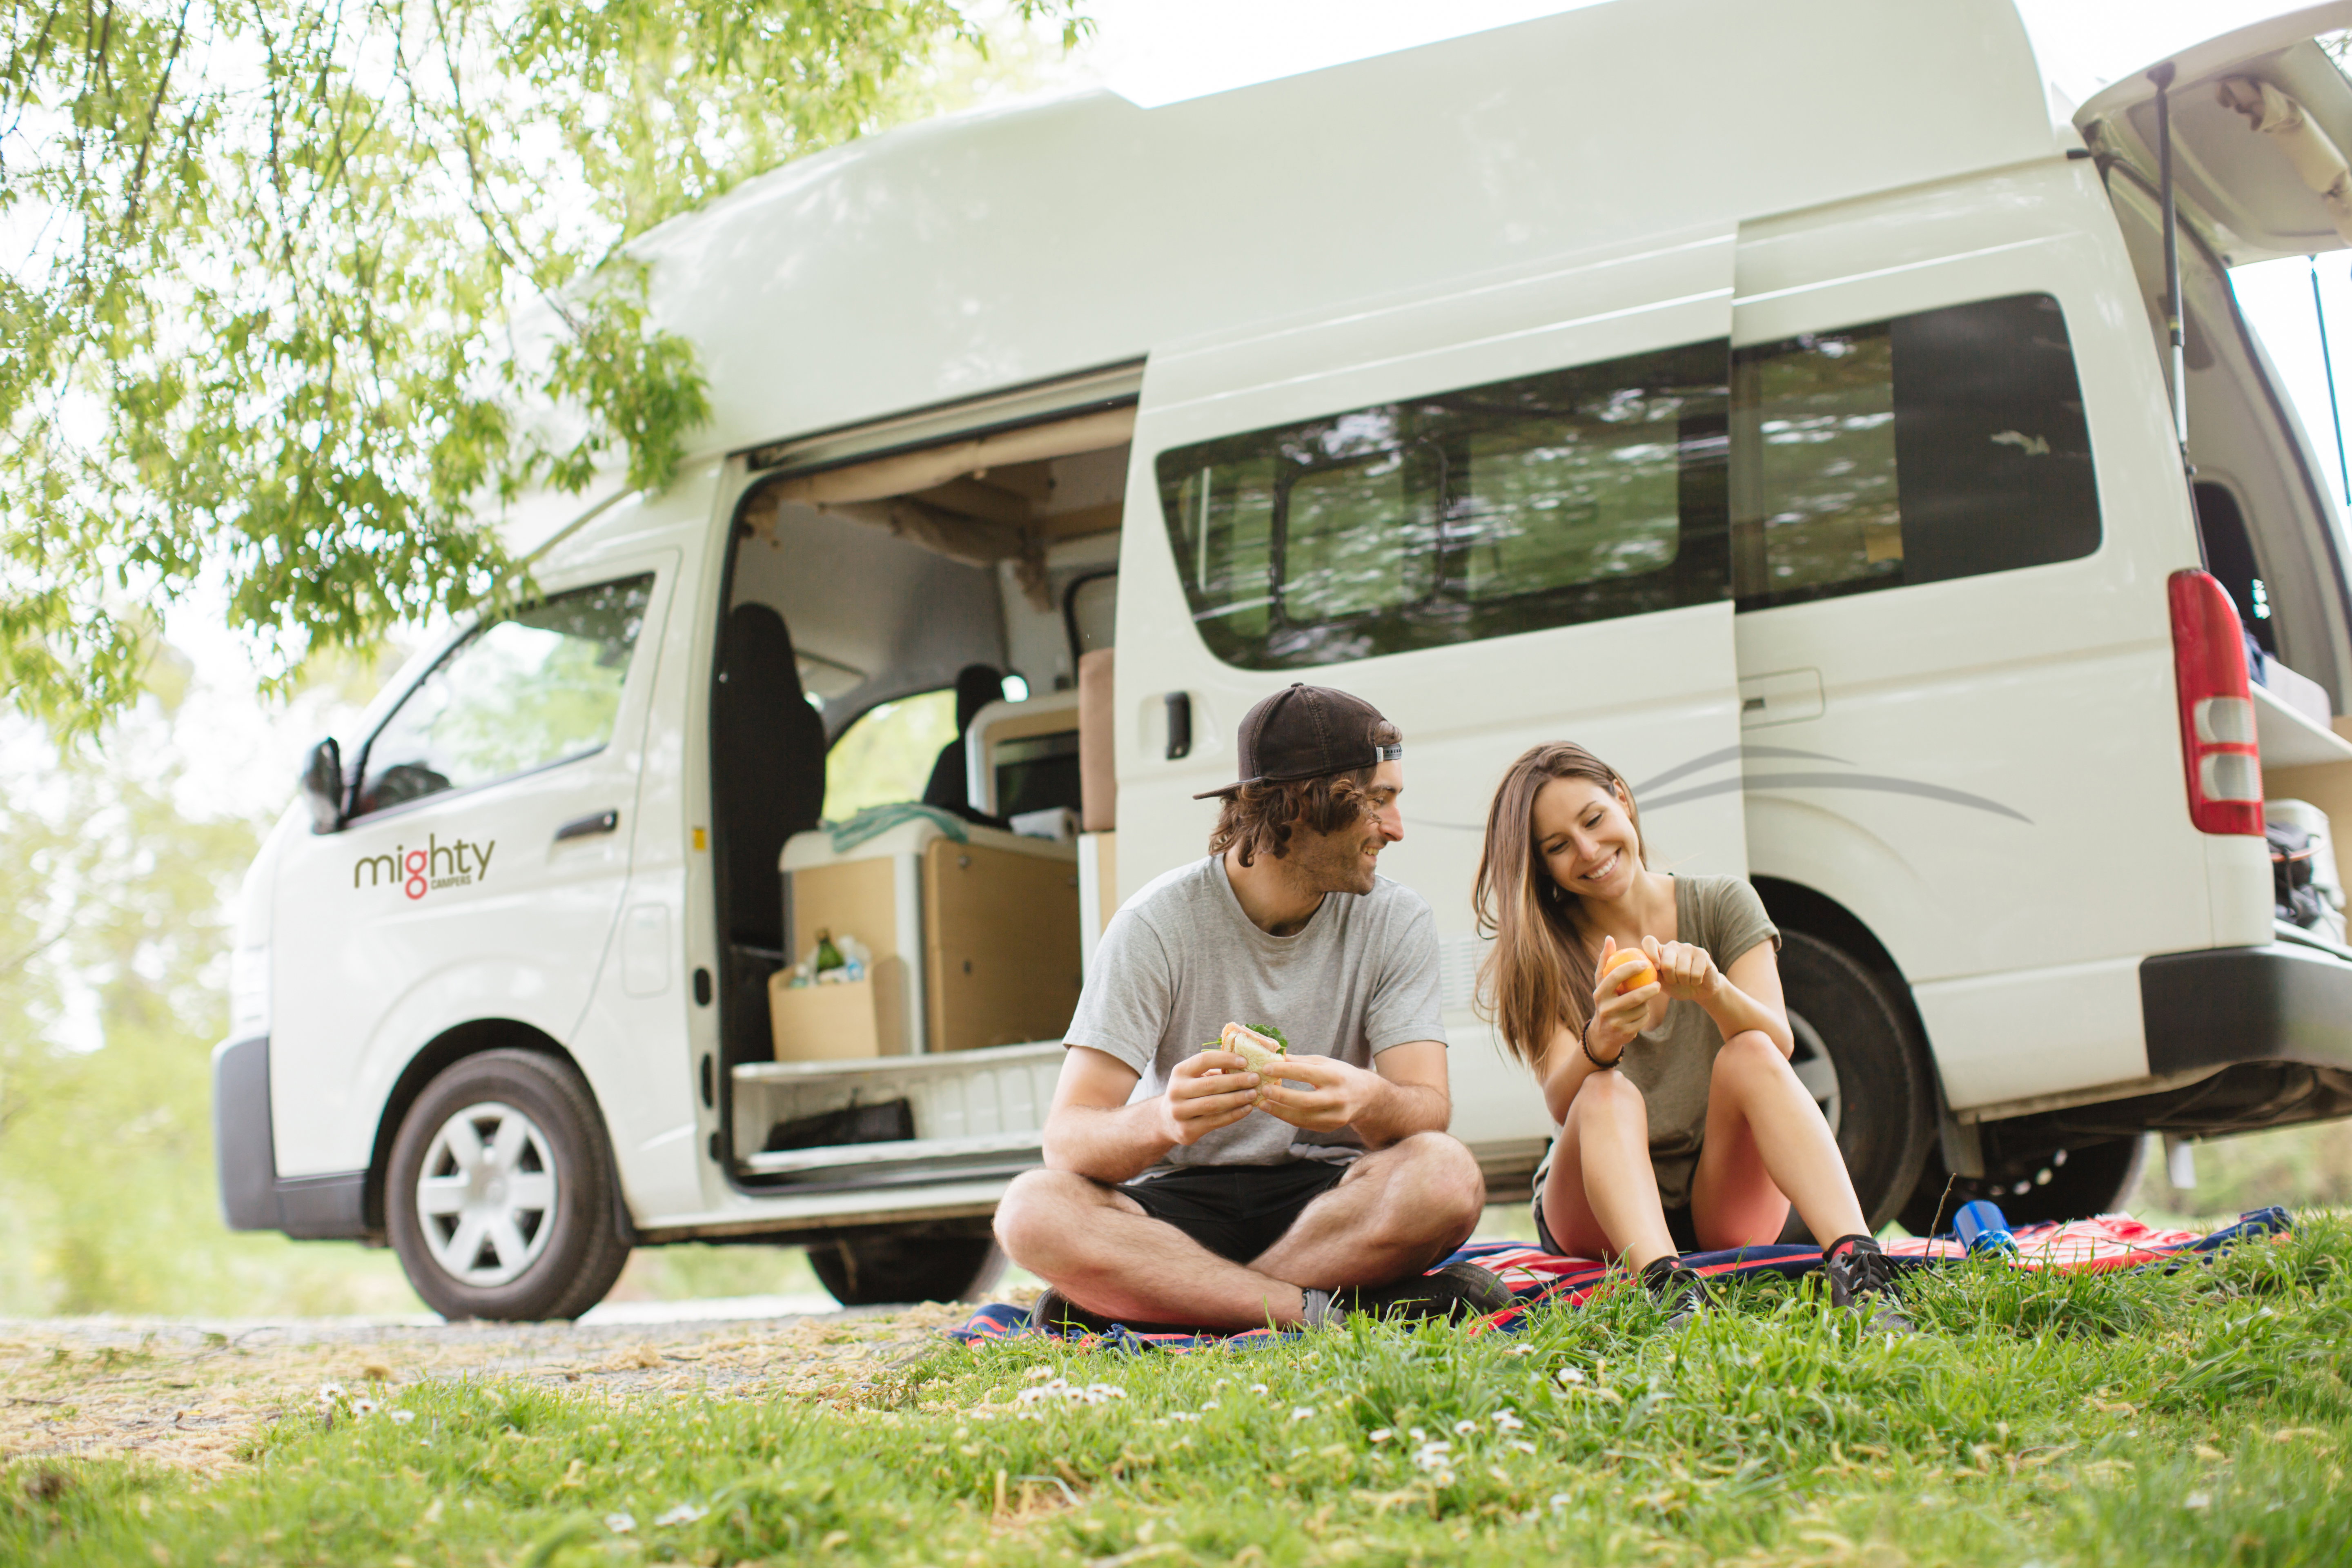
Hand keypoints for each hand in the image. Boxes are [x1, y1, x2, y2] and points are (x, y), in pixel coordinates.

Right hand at [1157, 1050, 1261, 1145]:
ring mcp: (1179, 1112)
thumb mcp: (1196, 1077)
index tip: (1245, 1061)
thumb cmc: (1191, 1092)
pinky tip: (1247, 1109)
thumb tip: (1248, 1064)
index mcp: (1179, 1072)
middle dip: (1236, 1081)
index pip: (1204, 1060)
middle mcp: (1175, 1091)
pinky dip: (1234, 1115)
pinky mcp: (1186, 1130)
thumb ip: (1215, 1070)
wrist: (1167, 1120)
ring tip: (1253, 1094)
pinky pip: (1215, 1122)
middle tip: (1255, 1078)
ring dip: (1237, 1098)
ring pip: (1213, 1104)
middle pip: (1210, 1084)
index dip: (1225, 1059)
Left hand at [1250, 1052, 1379, 1132]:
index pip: (1306, 1073)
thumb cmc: (1340, 1074)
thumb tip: (1274, 1056)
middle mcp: (1338, 1098)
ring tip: (1262, 1103)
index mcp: (1336, 1076)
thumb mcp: (1324, 1063)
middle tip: (1263, 1089)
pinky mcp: (1330, 1127)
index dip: (1284, 1071)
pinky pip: (1304, 1124)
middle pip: (1305, 1100)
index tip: (1266, 1068)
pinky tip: (1274, 1110)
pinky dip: (1287, 1117)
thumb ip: (1300, 1061)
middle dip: (1281, 1096)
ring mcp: (1335, 1116)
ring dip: (1279, 1111)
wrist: (1365, 1096)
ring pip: (1303, 1117)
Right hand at [1588, 934, 1661, 1061]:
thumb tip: (1609, 938)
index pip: (1615, 976)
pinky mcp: (1624, 1033)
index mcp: (1599, 993)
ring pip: (1640, 1009)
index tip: (1645, 963)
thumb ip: (1606, 960)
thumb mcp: (1602, 982)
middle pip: (1632, 997)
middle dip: (1649, 990)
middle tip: (1659, 984)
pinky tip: (1642, 1012)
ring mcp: (1614, 1022)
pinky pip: (1642, 1020)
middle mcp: (1604, 1008)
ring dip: (1646, 1003)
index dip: (1630, 968)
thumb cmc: (1606, 998)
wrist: (1603, 1033)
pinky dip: (1645, 1015)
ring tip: (1645, 999)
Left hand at [1644, 935, 1720, 1003]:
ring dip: (1684, 982)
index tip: (1656, 968)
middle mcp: (1672, 945)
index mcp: (1660, 950)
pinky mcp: (1702, 953)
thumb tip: (1635, 972)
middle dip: (1671, 979)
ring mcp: (1688, 947)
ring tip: (1686, 980)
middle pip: (1666, 963)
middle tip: (1675, 981)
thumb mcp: (1660, 982)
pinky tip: (1697, 979)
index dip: (1650, 954)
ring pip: (1682, 970)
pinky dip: (1695, 982)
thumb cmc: (1677, 986)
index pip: (1649, 941)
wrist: (1699, 991)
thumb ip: (1648, 975)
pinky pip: (1695, 973)